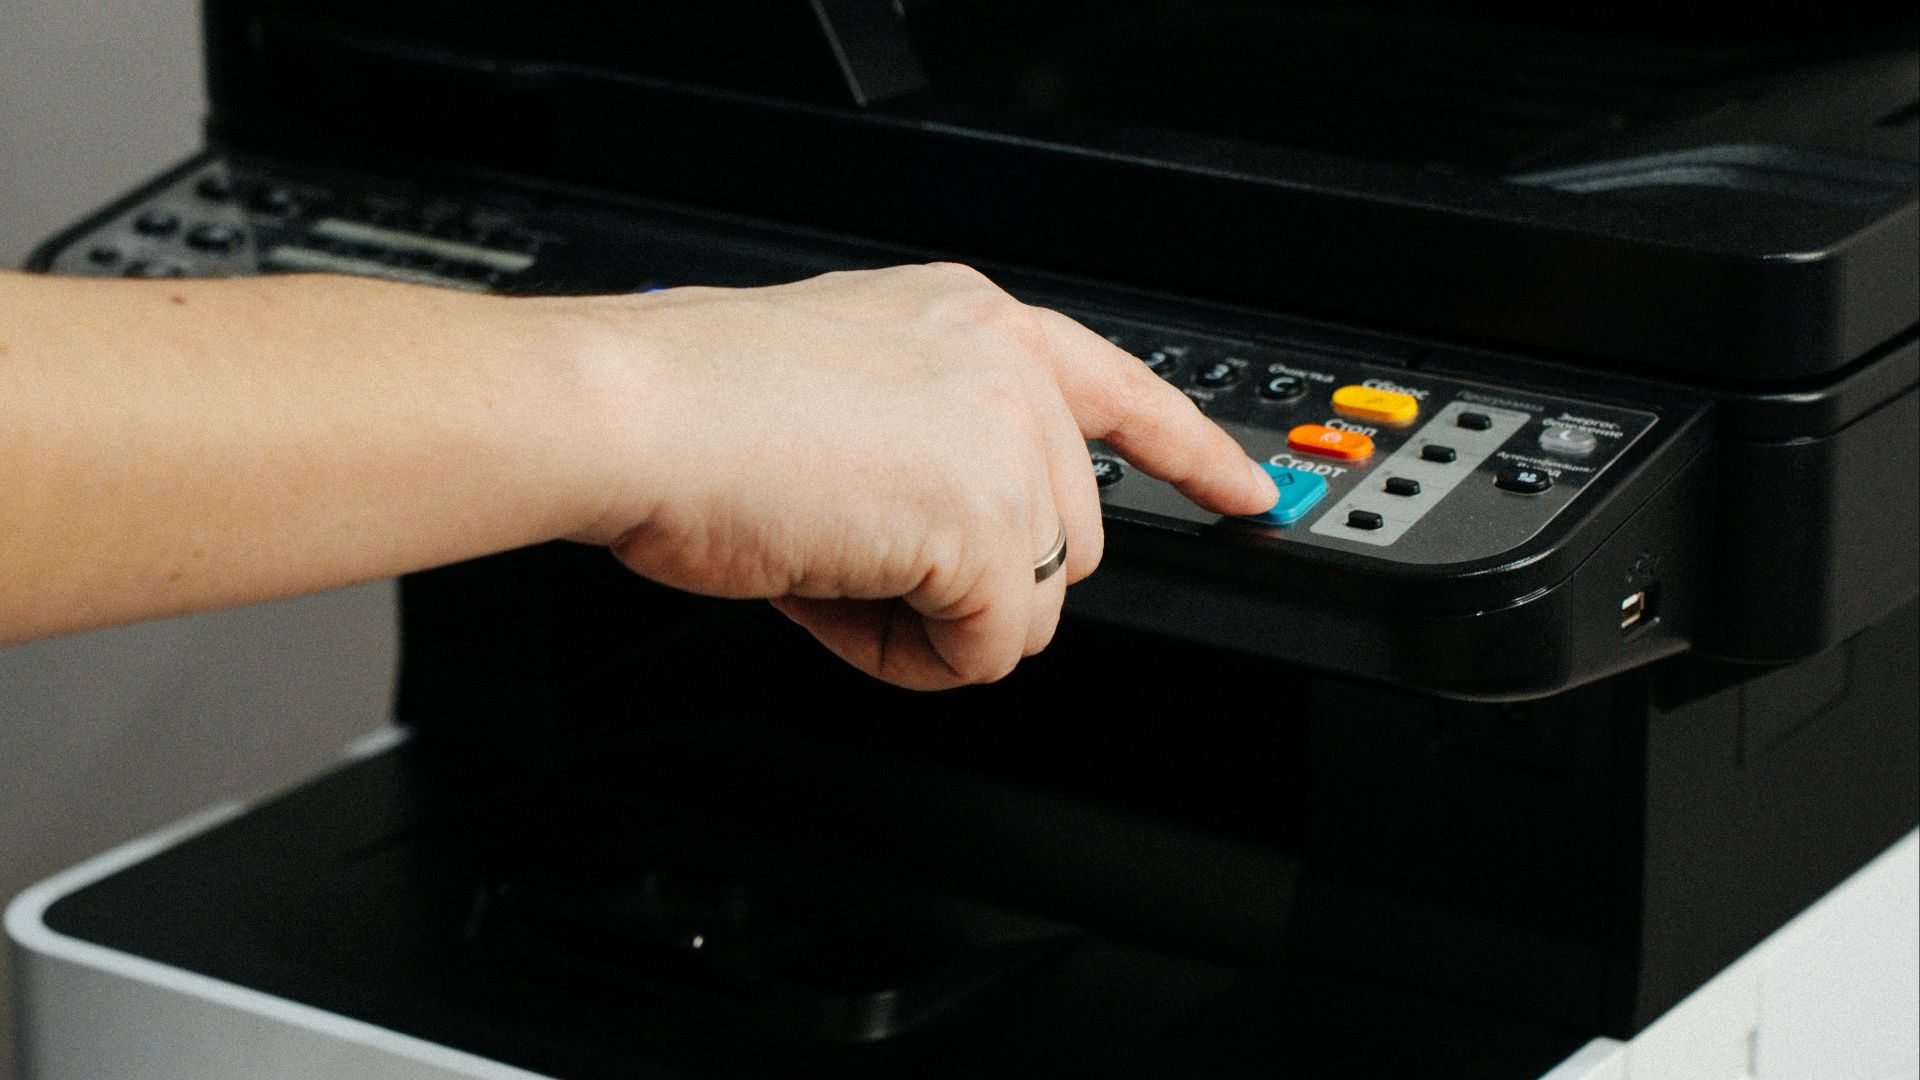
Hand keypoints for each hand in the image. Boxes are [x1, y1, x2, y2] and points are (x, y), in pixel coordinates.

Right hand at [560, 264, 1278, 689]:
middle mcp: (1009, 370)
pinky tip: (831, 592)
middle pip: (1066, 548)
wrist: (633, 412)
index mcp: (976, 323)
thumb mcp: (849, 389)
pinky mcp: (988, 528)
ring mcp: (1008, 445)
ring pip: (1027, 613)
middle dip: (969, 581)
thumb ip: (934, 440)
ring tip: (830, 564)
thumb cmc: (696, 403)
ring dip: (928, 620)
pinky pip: (983, 655)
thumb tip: (957, 537)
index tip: (1245, 493)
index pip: (1124, 393)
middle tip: (855, 554)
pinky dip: (902, 656)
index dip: (1194, 455)